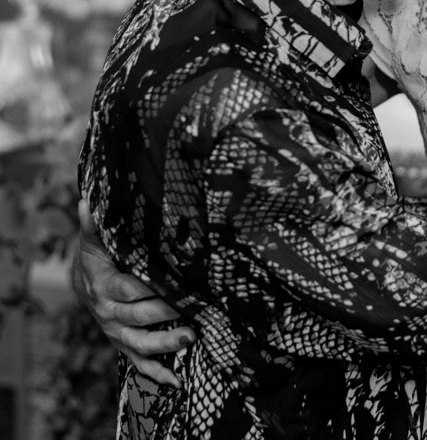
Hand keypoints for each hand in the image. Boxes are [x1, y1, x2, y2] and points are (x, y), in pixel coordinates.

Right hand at [73, 201, 193, 386]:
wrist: (83, 282)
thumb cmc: (98, 257)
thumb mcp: (95, 240)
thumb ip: (95, 223)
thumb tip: (88, 199)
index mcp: (105, 286)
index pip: (127, 289)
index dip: (147, 290)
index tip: (170, 288)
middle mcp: (110, 313)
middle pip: (137, 317)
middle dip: (164, 315)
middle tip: (191, 311)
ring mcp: (117, 332)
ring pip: (140, 343)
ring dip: (165, 345)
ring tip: (191, 337)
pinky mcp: (125, 344)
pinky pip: (139, 363)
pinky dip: (158, 374)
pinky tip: (178, 379)